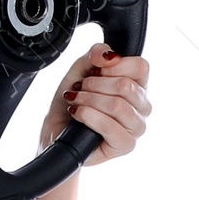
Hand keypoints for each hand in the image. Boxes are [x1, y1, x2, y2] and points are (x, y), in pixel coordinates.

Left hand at [39, 42, 150, 165]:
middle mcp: (141, 107)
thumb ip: (95, 54)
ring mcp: (136, 128)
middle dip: (94, 85)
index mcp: (137, 86)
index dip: (115, 65)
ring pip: (118, 105)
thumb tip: (110, 55)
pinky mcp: (126, 145)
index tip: (96, 70)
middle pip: (126, 85)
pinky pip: (110, 127)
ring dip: (89, 100)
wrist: (56, 131)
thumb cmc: (73, 102)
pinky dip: (88, 116)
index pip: (141, 67)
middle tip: (79, 89)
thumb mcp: (80, 70)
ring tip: (76, 102)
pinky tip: (77, 114)